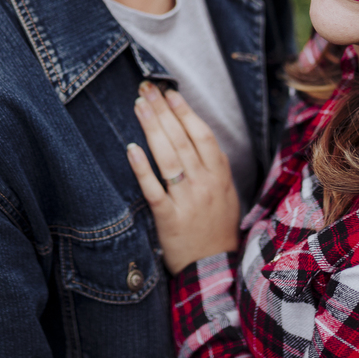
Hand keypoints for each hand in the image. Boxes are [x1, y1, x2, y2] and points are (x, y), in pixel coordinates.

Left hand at [126, 82, 239, 274]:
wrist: (213, 269)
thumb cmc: (217, 228)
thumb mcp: (227, 193)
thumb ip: (214, 166)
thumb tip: (198, 136)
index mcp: (220, 175)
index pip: (202, 134)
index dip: (185, 111)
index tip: (170, 92)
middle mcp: (205, 184)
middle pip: (182, 139)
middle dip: (163, 111)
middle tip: (147, 89)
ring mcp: (188, 201)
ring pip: (169, 158)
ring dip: (152, 129)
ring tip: (139, 106)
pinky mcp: (169, 219)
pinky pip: (154, 190)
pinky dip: (142, 169)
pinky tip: (131, 149)